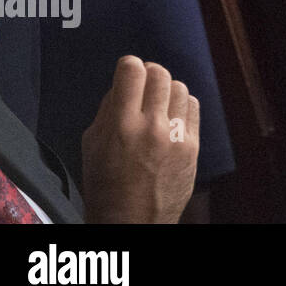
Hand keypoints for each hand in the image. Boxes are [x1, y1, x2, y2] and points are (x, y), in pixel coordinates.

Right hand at [81, 56, 199, 223]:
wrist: (132, 221)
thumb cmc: (105, 184)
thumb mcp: (92, 145)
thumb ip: (107, 109)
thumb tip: (124, 82)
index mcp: (120, 126)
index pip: (132, 72)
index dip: (129, 65)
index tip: (128, 69)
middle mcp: (150, 127)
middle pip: (159, 74)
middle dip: (149, 73)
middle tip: (143, 82)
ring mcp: (175, 136)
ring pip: (179, 87)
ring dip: (167, 89)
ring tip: (157, 102)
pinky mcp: (193, 146)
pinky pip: (193, 106)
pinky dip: (182, 104)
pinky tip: (172, 114)